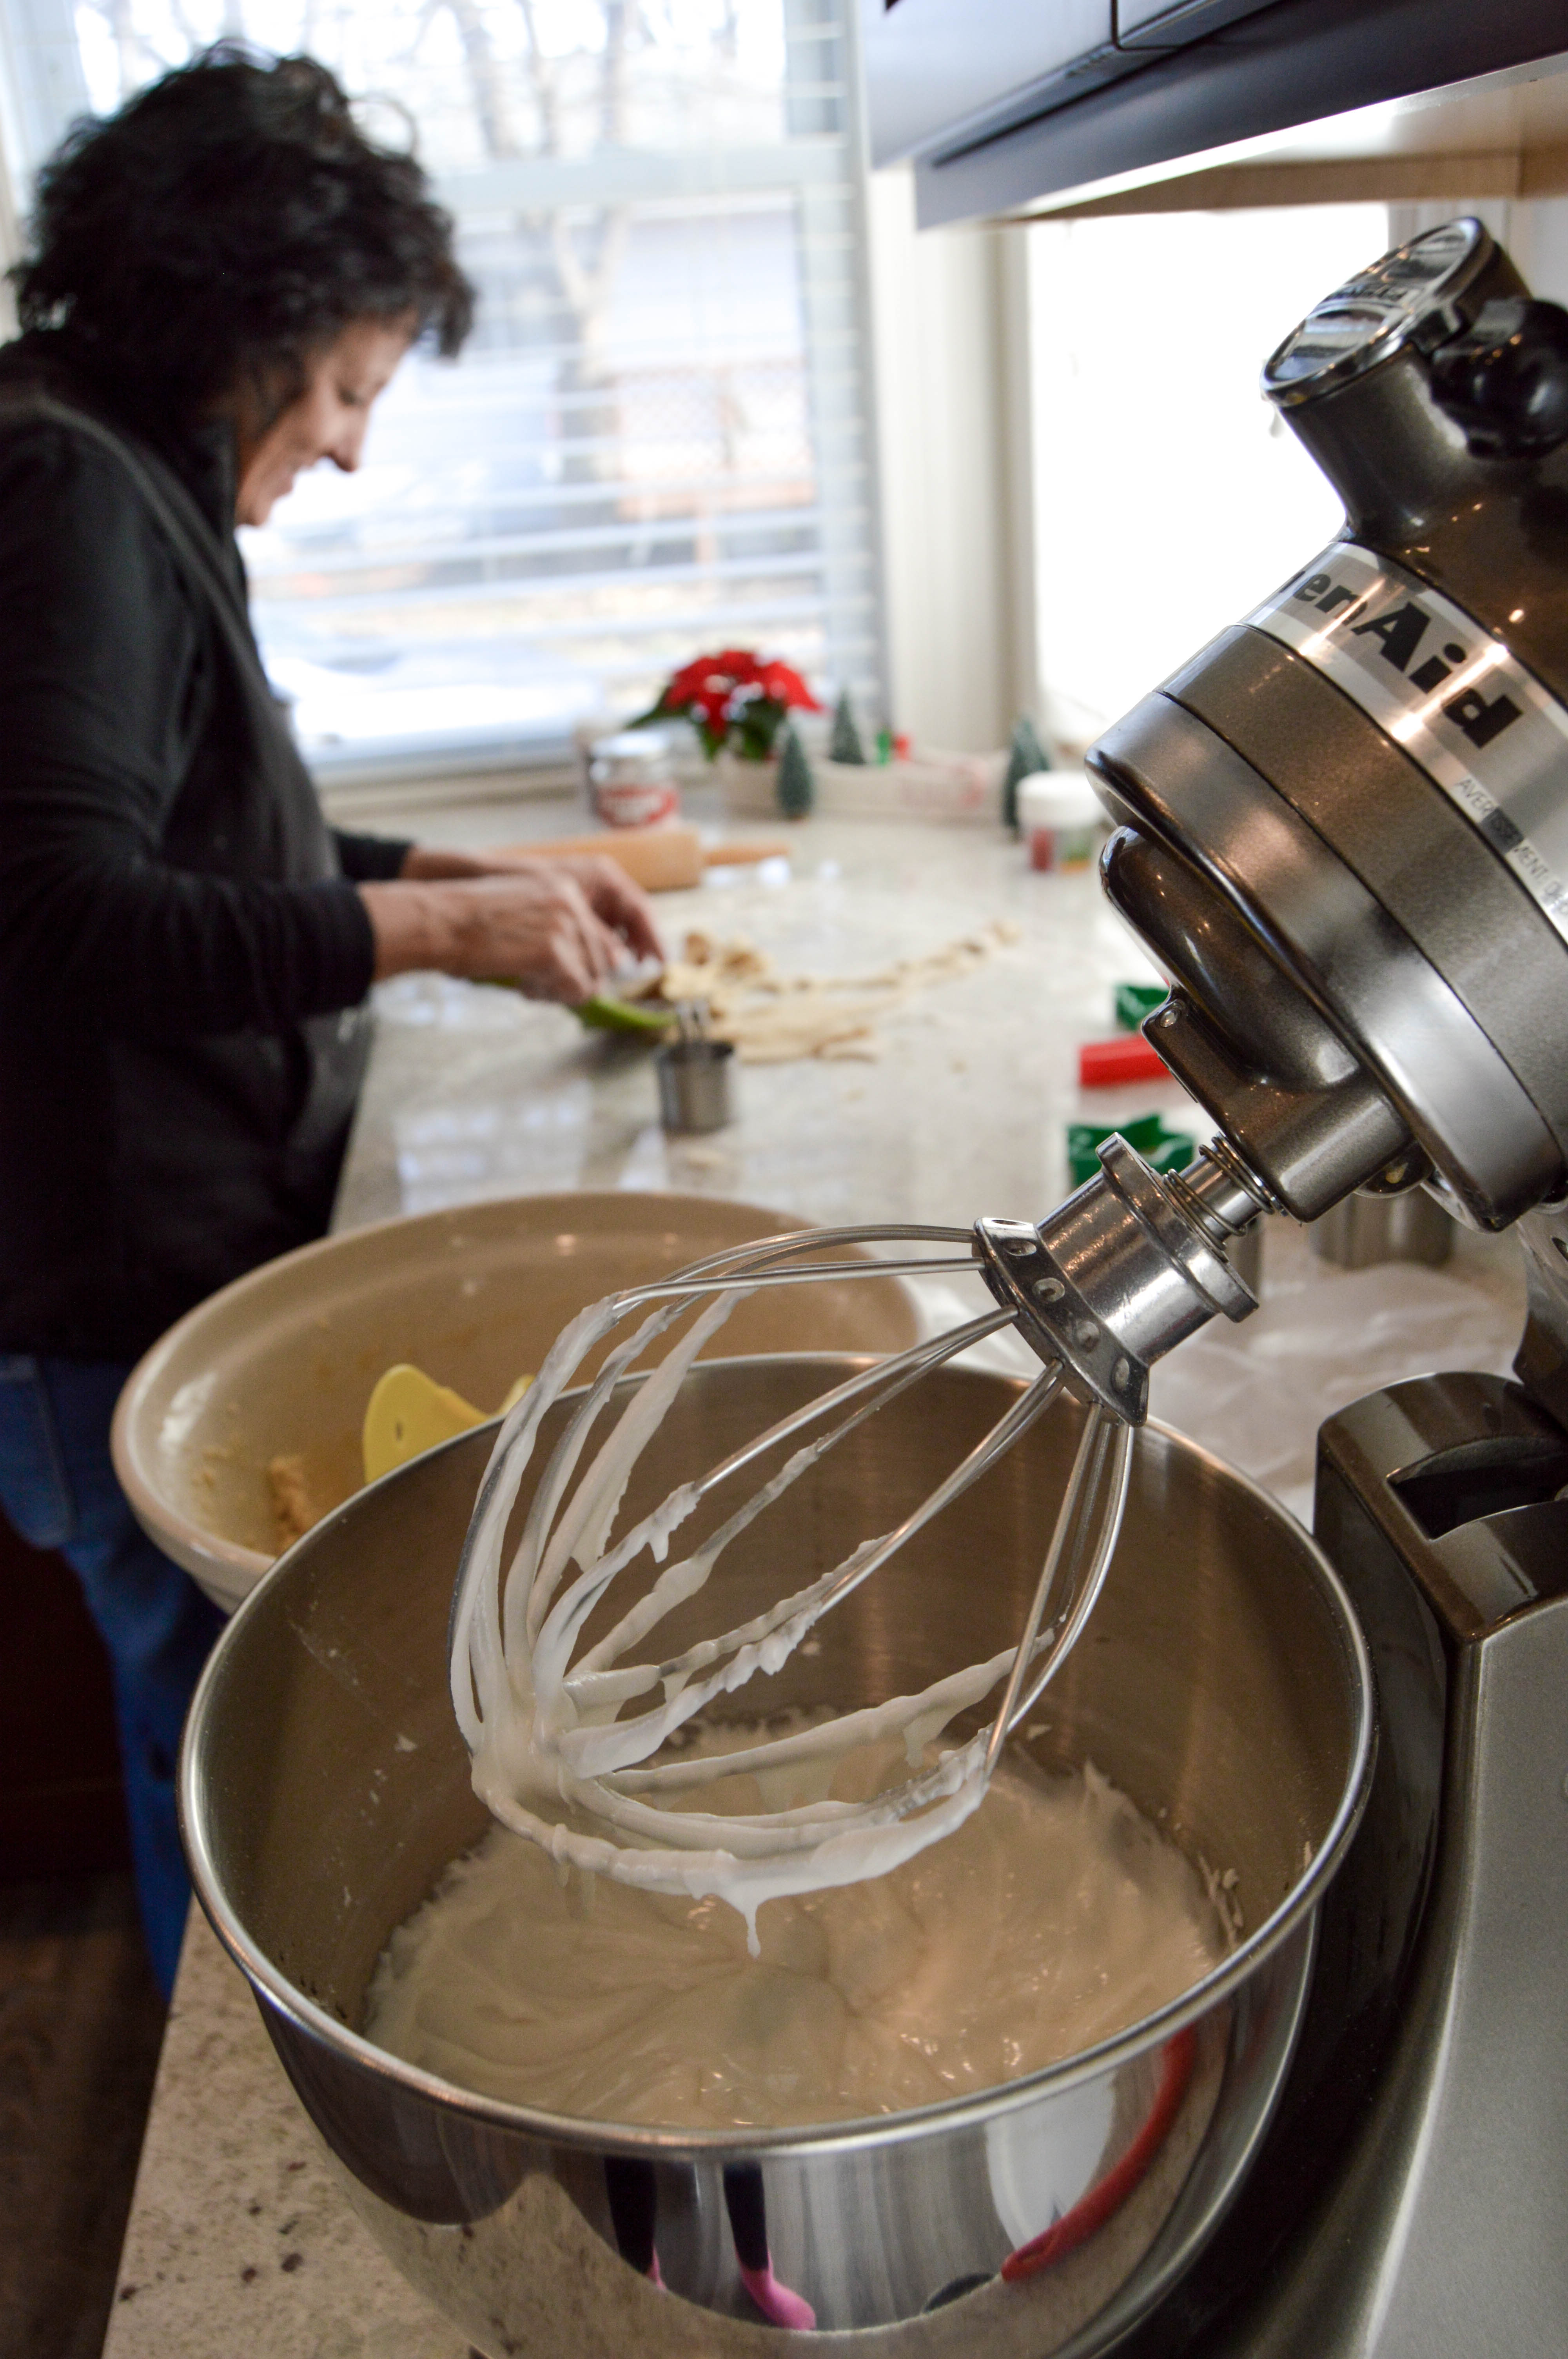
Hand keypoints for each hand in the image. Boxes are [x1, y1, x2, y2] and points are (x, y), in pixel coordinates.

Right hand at [361, 858, 662, 1002]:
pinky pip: (574, 990)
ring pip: (591, 979)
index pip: (605, 937)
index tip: (607, 981)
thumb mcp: (525, 915)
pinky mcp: (555, 950)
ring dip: (561, 991)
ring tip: (526, 980)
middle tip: (538, 983)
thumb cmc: (470, 922)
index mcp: (566, 890)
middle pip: (603, 962)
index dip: (604, 966)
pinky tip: (523, 983)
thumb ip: (560, 933)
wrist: (442, 921)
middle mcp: (573, 903)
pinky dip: (551, 996)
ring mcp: (566, 925)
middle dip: (575, 981)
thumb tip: (594, 970)